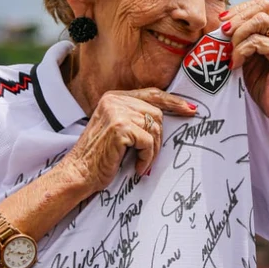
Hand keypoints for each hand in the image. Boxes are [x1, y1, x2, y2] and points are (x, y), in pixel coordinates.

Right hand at [59, 89, 196, 193]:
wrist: (78, 173)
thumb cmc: (99, 157)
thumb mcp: (117, 129)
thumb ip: (135, 118)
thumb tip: (166, 119)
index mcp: (114, 97)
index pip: (151, 94)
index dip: (173, 102)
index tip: (190, 110)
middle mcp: (114, 100)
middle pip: (157, 113)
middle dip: (159, 138)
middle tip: (150, 156)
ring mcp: (116, 113)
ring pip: (155, 128)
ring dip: (153, 151)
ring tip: (142, 163)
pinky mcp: (120, 128)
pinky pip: (149, 142)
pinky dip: (147, 158)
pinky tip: (138, 168)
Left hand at [222, 0, 268, 127]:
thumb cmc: (264, 84)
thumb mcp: (250, 56)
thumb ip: (243, 38)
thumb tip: (221, 24)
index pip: (262, 3)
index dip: (240, 8)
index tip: (222, 21)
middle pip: (262, 6)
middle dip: (237, 17)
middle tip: (222, 32)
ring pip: (259, 21)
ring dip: (239, 35)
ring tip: (231, 52)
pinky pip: (258, 42)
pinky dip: (241, 51)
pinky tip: (236, 64)